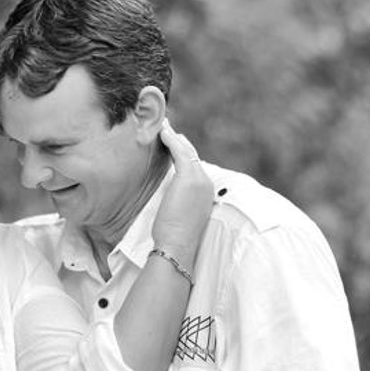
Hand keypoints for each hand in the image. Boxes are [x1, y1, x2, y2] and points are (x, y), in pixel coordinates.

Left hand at [151, 119, 212, 266]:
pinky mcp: (188, 176)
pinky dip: (171, 140)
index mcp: (205, 192)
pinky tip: (163, 132)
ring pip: (187, 150)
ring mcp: (199, 179)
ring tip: (164, 126)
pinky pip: (179, 151)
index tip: (174, 144)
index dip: (184, 154)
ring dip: (175, 137)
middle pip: (193, 156)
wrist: (178, 245)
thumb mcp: (179, 214)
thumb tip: (170, 199)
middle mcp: (206, 183)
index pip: (195, 167)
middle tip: (169, 129)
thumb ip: (178, 201)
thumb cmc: (174, 236)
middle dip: (180, 142)